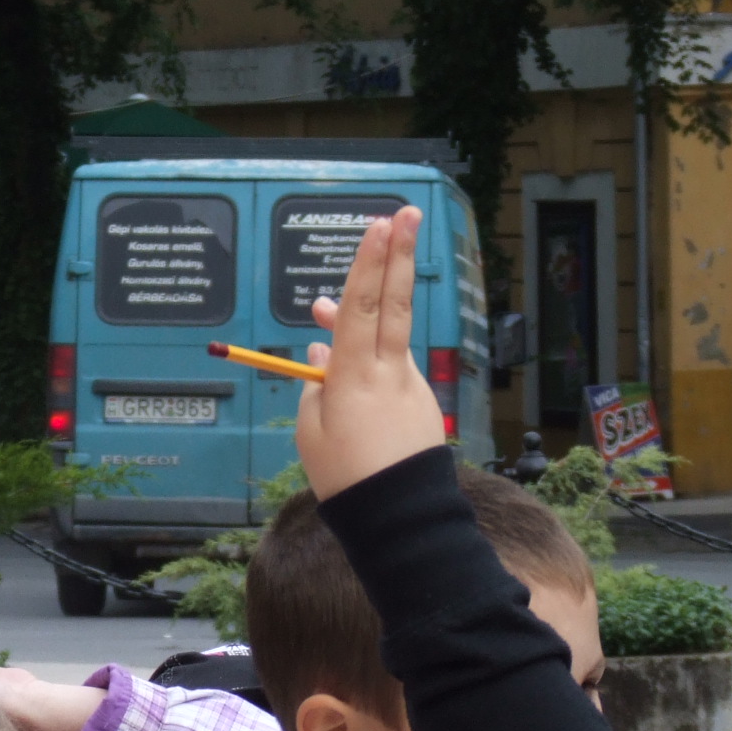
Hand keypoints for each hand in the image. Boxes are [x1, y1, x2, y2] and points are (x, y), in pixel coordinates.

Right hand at [294, 207, 448, 498]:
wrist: (397, 517)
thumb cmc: (345, 477)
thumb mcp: (312, 431)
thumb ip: (317, 385)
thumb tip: (322, 352)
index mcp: (355, 378)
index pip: (360, 308)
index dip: (368, 263)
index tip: (379, 226)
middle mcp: (388, 373)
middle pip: (392, 302)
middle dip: (397, 255)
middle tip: (406, 213)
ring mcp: (409, 385)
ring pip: (387, 336)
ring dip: (366, 313)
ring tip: (320, 308)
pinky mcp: (420, 402)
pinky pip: (391, 367)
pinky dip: (372, 357)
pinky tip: (347, 373)